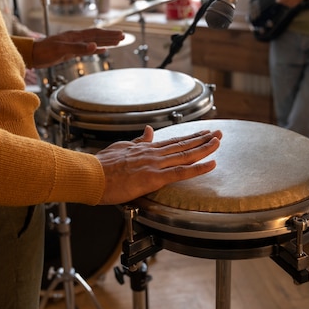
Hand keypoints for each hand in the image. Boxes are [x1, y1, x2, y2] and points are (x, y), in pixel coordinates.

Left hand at [31, 28, 123, 67]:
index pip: (96, 33)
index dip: (109, 34)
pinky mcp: (70, 51)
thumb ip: (78, 48)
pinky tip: (102, 50)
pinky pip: (87, 49)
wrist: (33, 55)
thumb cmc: (44, 51)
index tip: (120, 34)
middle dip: (110, 36)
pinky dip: (96, 49)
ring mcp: (74, 44)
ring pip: (93, 42)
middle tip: (123, 36)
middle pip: (97, 36)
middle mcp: (76, 38)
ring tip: (117, 41)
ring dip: (106, 42)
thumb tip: (94, 46)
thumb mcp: (61, 49)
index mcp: (75, 35)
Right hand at [95, 126, 221, 204]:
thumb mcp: (120, 147)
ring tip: (218, 142)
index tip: (202, 133)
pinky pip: (181, 172)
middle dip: (203, 139)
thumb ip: (137, 141)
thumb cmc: (100, 167)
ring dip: (204, 148)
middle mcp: (153, 153)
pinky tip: (211, 164)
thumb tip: (148, 130)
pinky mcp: (153, 177)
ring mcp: (154, 164)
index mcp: (145, 148)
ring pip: (186, 154)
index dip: (189, 137)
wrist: (90, 174)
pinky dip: (198, 168)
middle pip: (183, 145)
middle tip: (218, 133)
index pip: (172, 141)